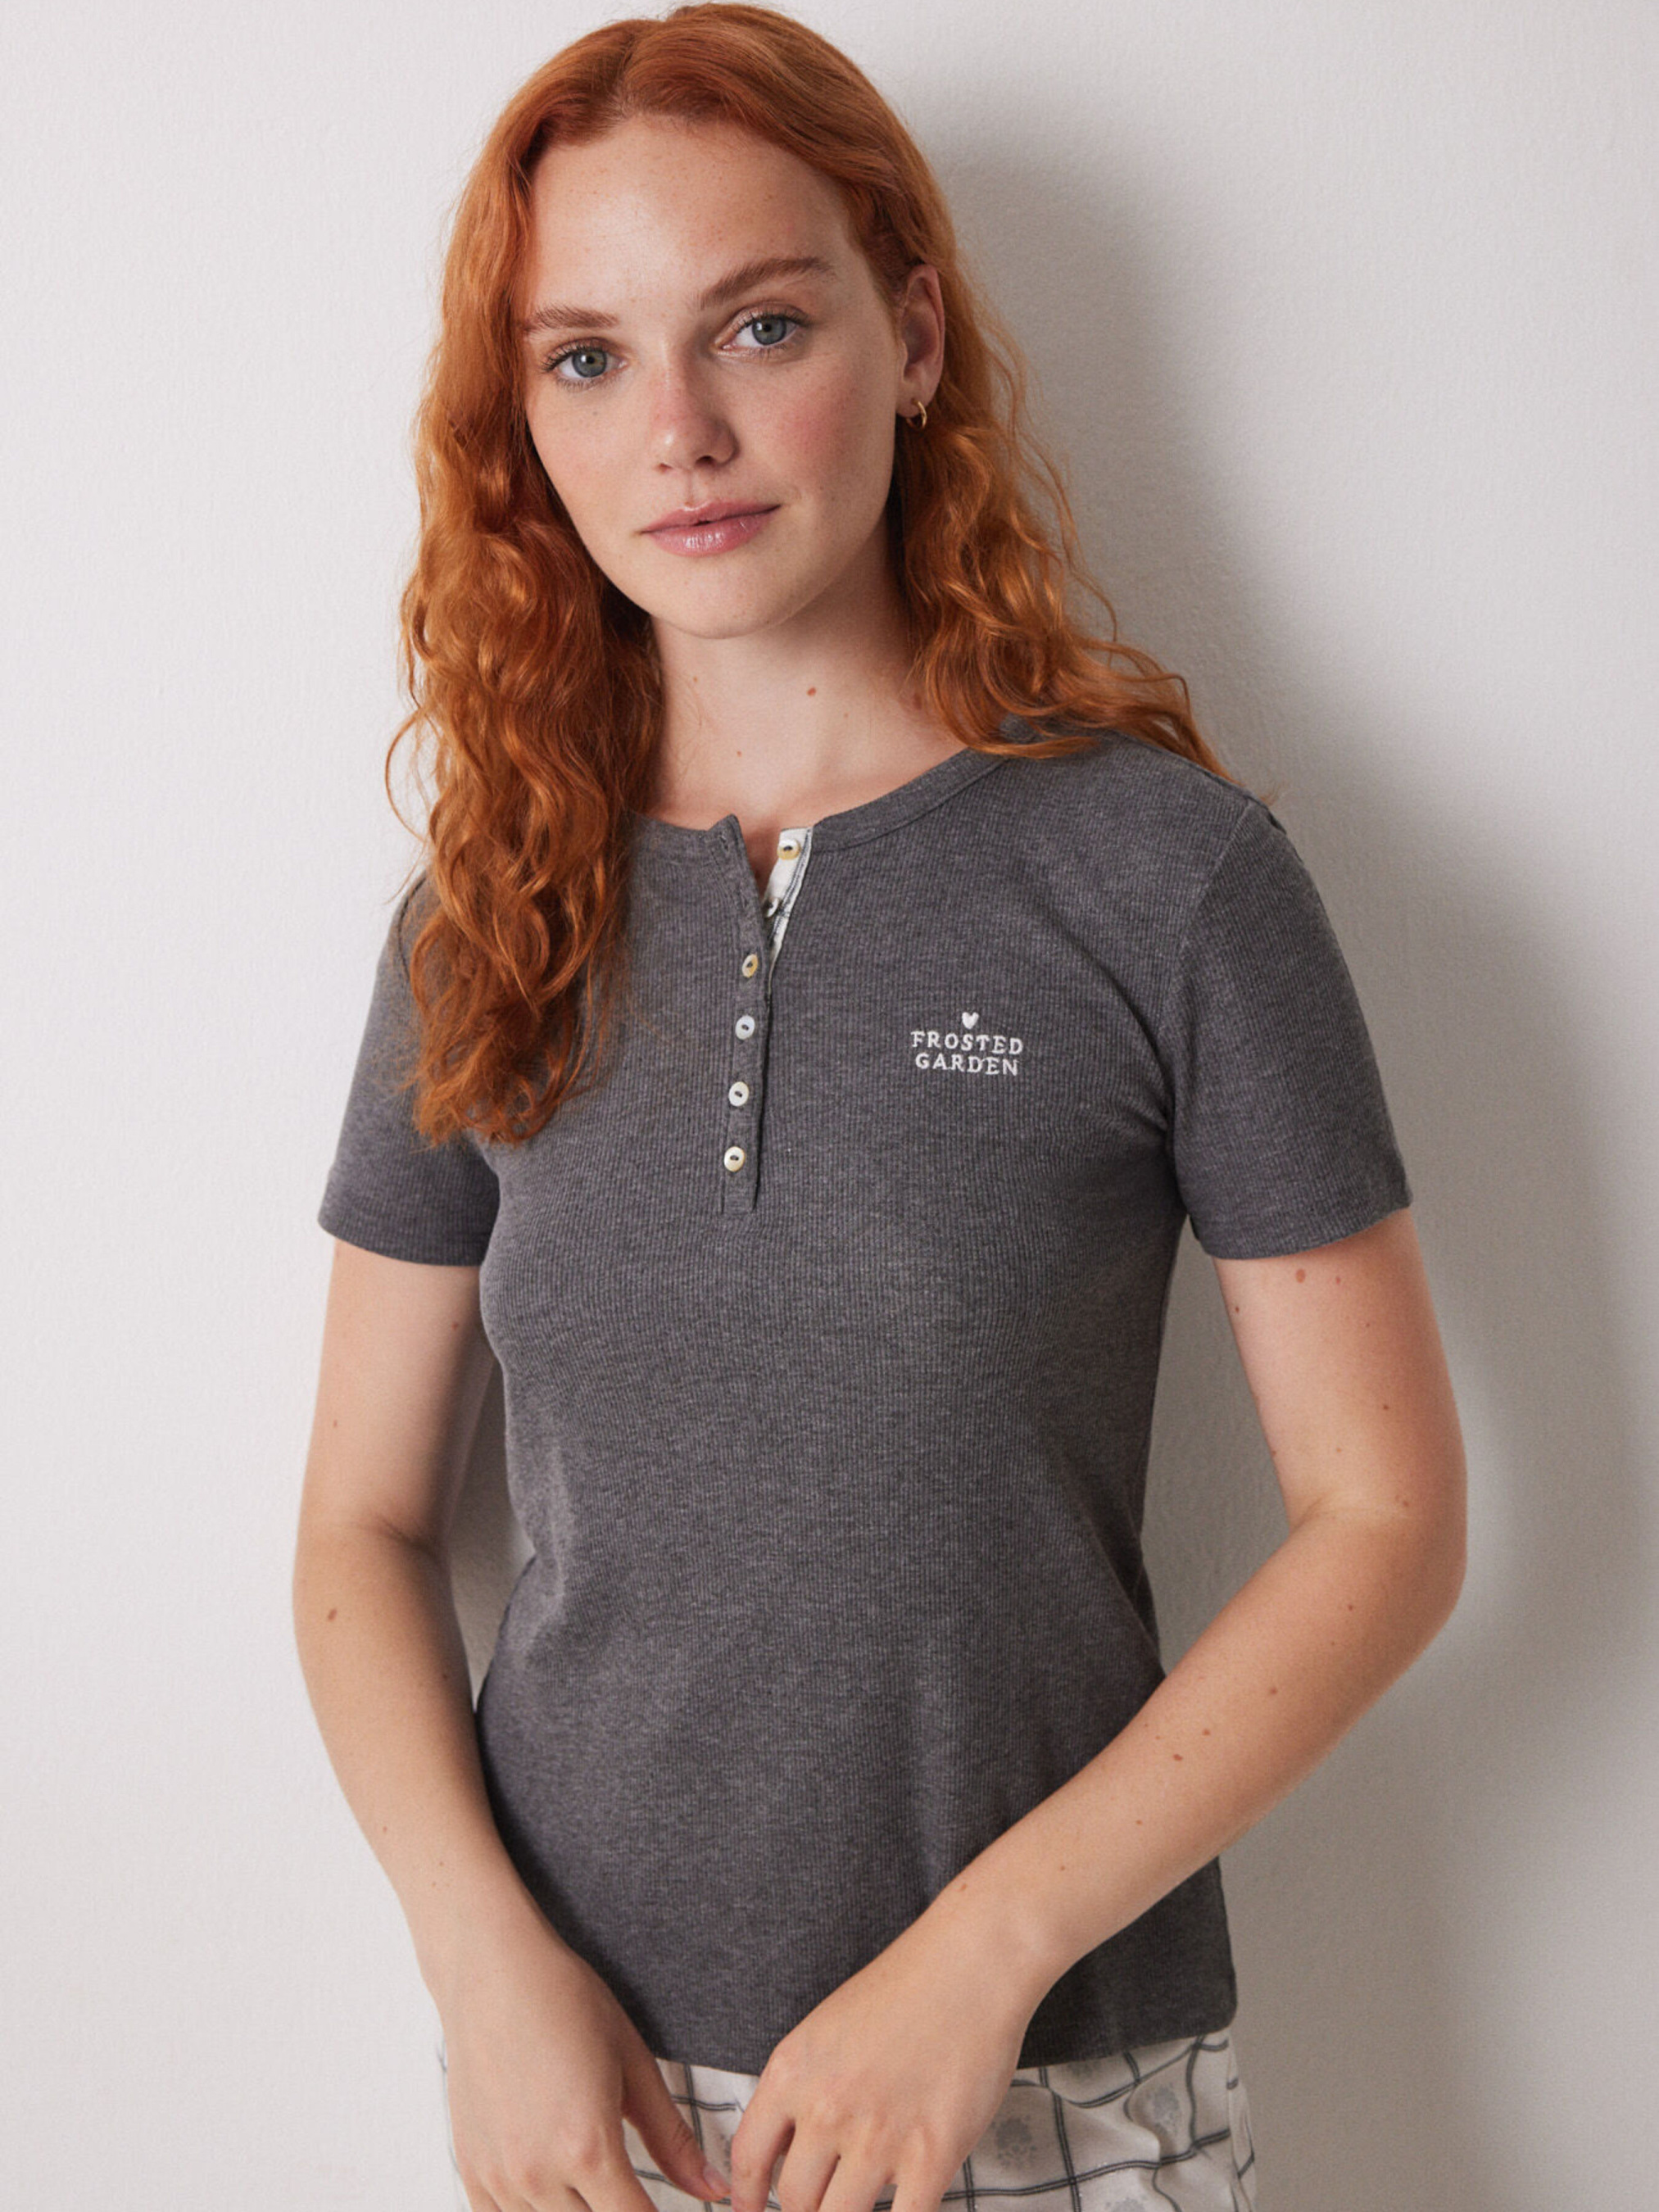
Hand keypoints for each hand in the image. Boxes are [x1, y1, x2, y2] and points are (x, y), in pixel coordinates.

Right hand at [438, 1889, 730, 2211]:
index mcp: (587, 2147)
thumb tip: (715, 2190)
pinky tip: (554, 2188)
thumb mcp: (633, 2064)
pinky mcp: (472, 2170)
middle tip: (631, 2191)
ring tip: (594, 2185)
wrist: (492, 1972)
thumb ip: (671, 2138)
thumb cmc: (567, 2004)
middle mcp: (537, 2174)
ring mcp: (499, 2177)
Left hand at [728, 1905, 1036, 2211]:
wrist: (969, 1968)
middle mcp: (826, 2109)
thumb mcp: (824, 2031)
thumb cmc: (903, 1991)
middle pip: (796, 2200)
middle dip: (806, 2211)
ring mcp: (877, 2138)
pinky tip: (903, 2207)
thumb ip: (800, 2090)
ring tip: (859, 2201)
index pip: (748, 2160)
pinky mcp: (930, 2157)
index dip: (747, 2199)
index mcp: (792, 2072)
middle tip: (823, 2203)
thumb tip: (785, 2151)